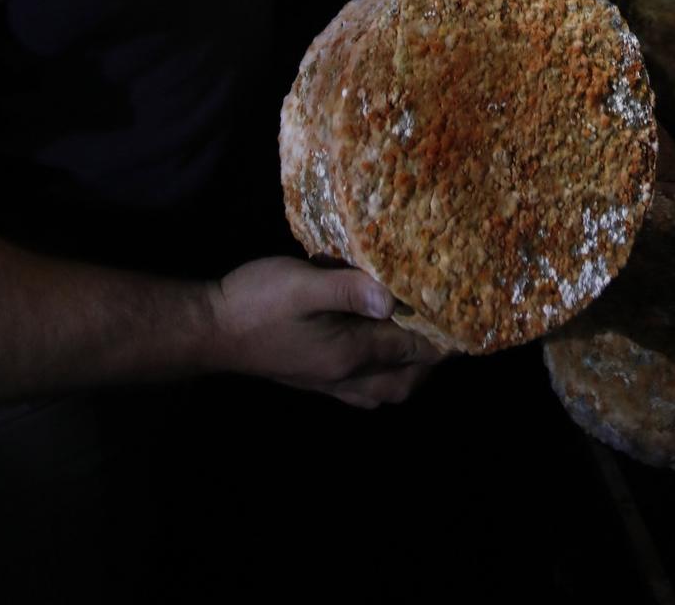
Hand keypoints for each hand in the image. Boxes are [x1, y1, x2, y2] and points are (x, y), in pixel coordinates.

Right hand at [210, 258, 445, 406]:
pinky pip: (361, 389)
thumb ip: (349, 289)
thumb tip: (395, 297)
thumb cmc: (256, 302)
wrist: (208, 331)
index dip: (440, 336)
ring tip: (419, 340)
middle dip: (431, 361)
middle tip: (447, 328)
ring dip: (407, 371)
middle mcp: (342, 378)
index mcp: (348, 355)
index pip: (410, 350)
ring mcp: (325, 383)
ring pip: (383, 390)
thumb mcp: (303, 284)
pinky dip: (381, 376)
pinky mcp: (311, 379)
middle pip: (403, 381)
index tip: (466, 317)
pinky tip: (376, 351)